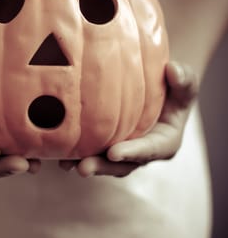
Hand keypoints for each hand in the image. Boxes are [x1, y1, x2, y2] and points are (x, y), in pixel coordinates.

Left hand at [58, 61, 197, 177]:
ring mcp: (119, 149)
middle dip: (101, 166)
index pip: (149, 150)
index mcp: (162, 143)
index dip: (132, 153)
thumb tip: (172, 69)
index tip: (114, 152)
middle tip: (83, 168)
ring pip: (100, 161)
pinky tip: (54, 149)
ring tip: (64, 164)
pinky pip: (87, 149)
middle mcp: (139, 152)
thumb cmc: (172, 86)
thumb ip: (183, 80)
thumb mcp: (184, 83)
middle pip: (120, 164)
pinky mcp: (101, 143)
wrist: (154, 89)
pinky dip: (72, 151)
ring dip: (83, 162)